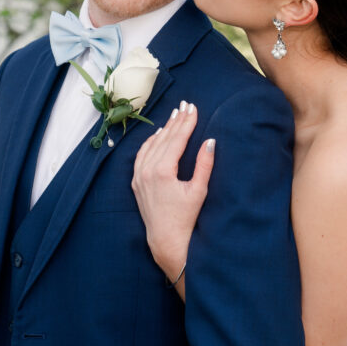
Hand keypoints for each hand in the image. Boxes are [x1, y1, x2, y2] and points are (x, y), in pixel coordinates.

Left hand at [132, 101, 214, 287]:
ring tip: (175, 115)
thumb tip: (211, 142)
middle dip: (177, 121)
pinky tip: (158, 134)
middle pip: (164, 138)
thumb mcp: (199, 191)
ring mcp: (139, 176)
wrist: (166, 240)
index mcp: (162, 171)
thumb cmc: (186, 218)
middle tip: (186, 105)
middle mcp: (147, 170)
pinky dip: (150, 142)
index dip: (187, 122)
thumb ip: (204, 165)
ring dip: (164, 129)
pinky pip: (141, 155)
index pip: (177, 139)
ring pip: (152, 145)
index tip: (193, 108)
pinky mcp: (136, 182)